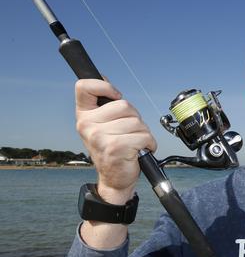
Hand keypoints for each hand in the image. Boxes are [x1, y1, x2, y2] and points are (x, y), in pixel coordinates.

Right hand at [75, 78, 156, 203]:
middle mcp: (87, 125)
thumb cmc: (113, 149)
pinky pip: (143, 136)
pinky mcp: (115, 147)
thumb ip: (103, 104)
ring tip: (134, 143)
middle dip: (135, 118)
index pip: (84, 87)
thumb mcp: (103, 124)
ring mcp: (99, 137)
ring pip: (137, 122)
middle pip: (124, 105)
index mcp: (83, 116)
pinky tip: (139, 151)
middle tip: (128, 133)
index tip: (115, 96)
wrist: (115, 178)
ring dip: (143, 133)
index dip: (104, 86)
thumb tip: (102, 77)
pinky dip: (149, 143)